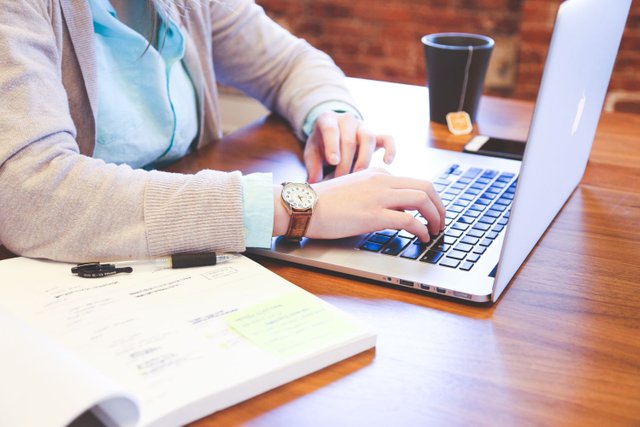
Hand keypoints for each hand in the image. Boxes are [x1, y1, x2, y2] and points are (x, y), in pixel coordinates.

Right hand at [273, 168, 445, 241]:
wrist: (304, 205)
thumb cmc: (324, 202)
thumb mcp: (354, 189)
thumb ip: (373, 193)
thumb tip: (391, 209)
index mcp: (377, 174)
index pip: (414, 181)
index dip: (429, 198)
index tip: (431, 212)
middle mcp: (382, 180)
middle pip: (426, 187)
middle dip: (440, 206)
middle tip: (441, 221)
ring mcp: (378, 196)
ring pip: (422, 200)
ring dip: (435, 217)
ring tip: (436, 230)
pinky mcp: (373, 215)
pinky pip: (409, 220)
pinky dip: (421, 229)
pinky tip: (422, 237)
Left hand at [304, 111, 394, 182]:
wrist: (333, 136)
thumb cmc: (321, 146)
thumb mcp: (312, 153)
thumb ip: (312, 167)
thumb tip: (314, 184)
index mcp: (327, 120)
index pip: (331, 130)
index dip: (332, 146)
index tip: (333, 162)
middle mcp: (347, 120)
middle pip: (349, 140)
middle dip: (345, 163)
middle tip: (340, 180)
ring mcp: (363, 126)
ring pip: (368, 138)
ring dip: (363, 160)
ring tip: (357, 177)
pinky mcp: (376, 135)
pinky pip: (388, 139)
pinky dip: (390, 149)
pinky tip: (387, 162)